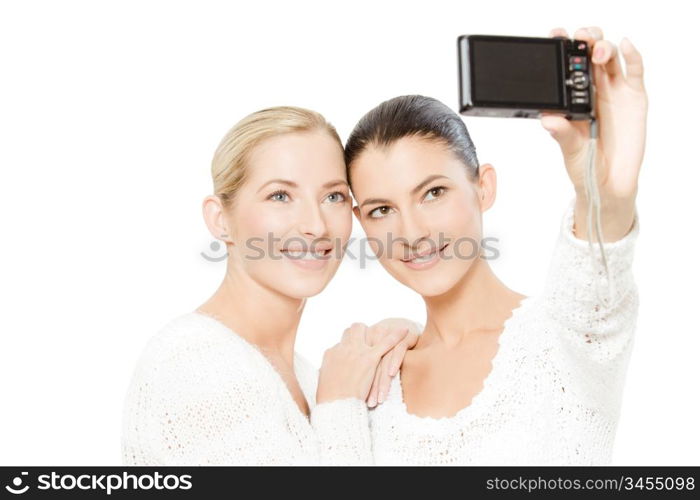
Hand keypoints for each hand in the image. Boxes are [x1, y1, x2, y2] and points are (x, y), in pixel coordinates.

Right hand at [316, 322, 408, 404]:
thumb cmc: (330, 400)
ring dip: (380, 330)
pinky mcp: (369, 359)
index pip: (343, 341)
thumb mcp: (326, 381)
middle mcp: (343, 348)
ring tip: (390, 325)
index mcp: (331, 353)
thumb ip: (330, 372)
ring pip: (370, 332)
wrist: (336, 406)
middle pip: (354, 329)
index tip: (357, 347)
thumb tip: (331, 372)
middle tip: (371, 338)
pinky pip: (386, 343)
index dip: (351, 342)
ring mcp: (356, 352)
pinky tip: (404, 331)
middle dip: (363, 331)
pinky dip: (396, 336)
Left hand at [364, 318, 420, 407]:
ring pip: (383, 360)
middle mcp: (375, 336)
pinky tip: (392, 374)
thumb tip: (353, 389)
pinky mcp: (405, 335)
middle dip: (370, 386)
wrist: (406, 324)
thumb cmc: (388, 342)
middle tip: (371, 404)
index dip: (358, 383)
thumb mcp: (374, 352)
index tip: (358, 400)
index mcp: (364, 340)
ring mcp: (390, 335)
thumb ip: (364, 364)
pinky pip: (399, 349)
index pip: (359, 365)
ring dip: (382, 380)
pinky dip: (395, 361)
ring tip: (381, 397)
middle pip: (371, 365)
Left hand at [540, 26, 646, 230]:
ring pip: (611, 57)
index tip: (555, 36)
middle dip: (585, 40)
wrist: (607, 183)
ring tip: (597, 52)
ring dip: (604, 47)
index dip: (562, 47)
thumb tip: (548, 120)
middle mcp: (593, 89)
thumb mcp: (569, 149)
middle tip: (579, 39)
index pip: (567, 65)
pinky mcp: (634, 97)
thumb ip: (562, 133)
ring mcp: (614, 91)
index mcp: (572, 97)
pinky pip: (635, 71)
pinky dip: (633, 55)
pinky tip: (626, 46)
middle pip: (591, 53)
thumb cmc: (584, 163)